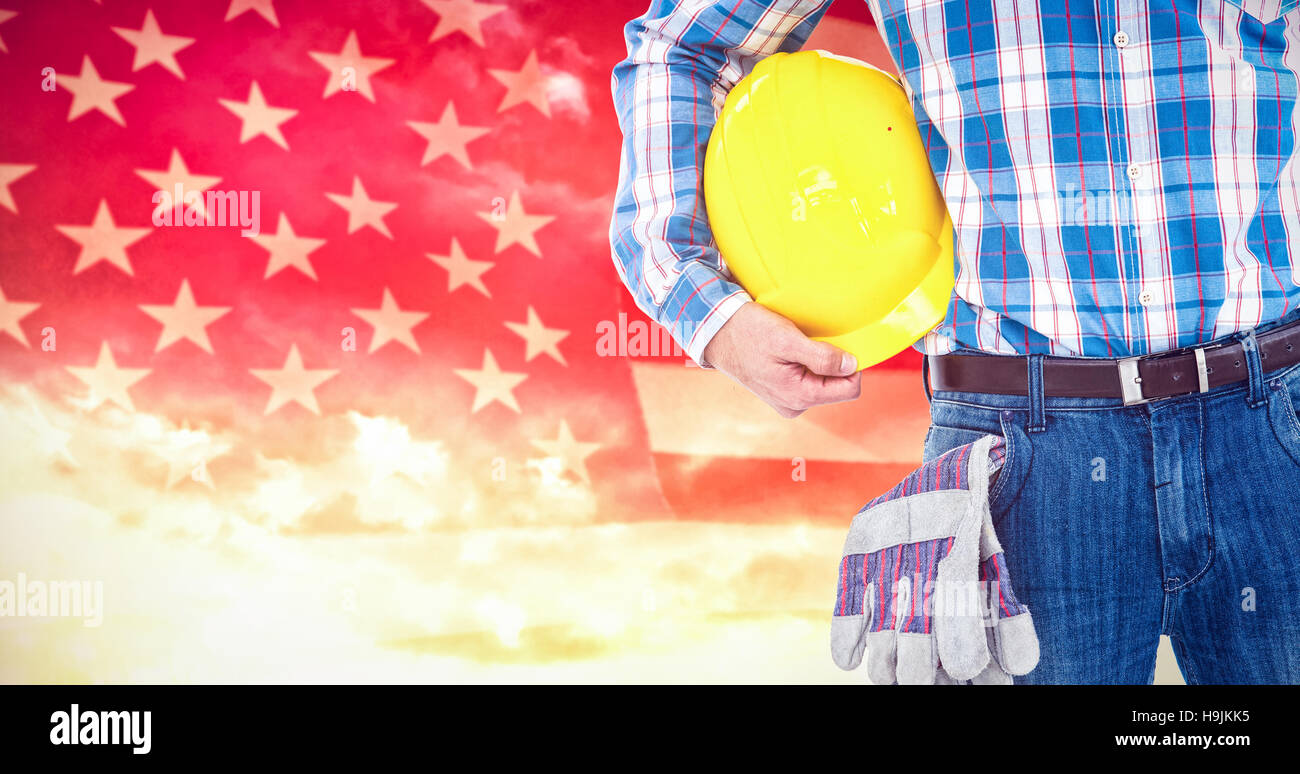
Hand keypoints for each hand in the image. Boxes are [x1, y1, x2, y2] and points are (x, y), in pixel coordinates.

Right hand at [702, 301, 861, 417]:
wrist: (716, 332)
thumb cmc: (748, 332)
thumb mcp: (787, 339)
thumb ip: (822, 357)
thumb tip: (852, 366)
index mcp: (799, 396)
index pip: (850, 389)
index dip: (852, 365)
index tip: (838, 343)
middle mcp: (795, 406)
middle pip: (837, 386)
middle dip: (832, 363)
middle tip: (810, 340)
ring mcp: (787, 401)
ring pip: (823, 383)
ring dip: (817, 362)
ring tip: (794, 345)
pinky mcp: (781, 392)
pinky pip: (808, 380)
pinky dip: (805, 364)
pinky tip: (788, 351)